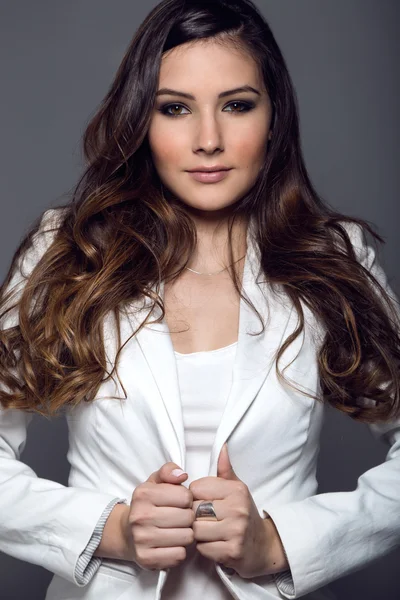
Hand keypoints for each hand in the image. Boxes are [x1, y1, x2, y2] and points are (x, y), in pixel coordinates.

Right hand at [120, 462, 194, 570]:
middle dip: (188, 517)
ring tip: (177, 530)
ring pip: (186, 537)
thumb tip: (182, 475)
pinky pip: (179, 555)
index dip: (187, 499)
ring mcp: (142, 539)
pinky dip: (180, 550)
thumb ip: (169, 471)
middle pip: (187, 517)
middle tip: (180, 518)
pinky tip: (172, 544)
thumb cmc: (147, 504)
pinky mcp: (146, 559)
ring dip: (186, 534)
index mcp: (143, 494)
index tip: (180, 502)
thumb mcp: (155, 482)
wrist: (126, 533)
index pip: (185, 496)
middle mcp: (140, 516)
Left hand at [189, 443, 287, 577]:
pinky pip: (203, 548)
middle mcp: (237, 509)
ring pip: (196, 529)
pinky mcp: (232, 552)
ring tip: (208, 530)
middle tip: (204, 518)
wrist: (262, 545)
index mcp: (236, 490)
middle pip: (194, 509)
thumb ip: (224, 469)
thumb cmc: (243, 513)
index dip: (194, 496)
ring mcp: (236, 531)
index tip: (203, 501)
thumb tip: (222, 446)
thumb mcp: (237, 488)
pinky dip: (204, 547)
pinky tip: (213, 543)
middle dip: (194, 515)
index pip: (196, 488)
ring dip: (198, 532)